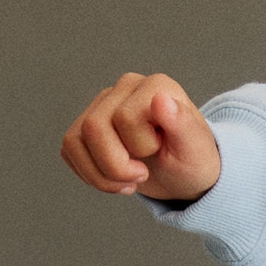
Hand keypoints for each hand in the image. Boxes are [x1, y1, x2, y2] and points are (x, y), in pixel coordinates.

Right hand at [60, 71, 222, 203]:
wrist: (183, 175)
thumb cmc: (193, 161)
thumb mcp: (196, 150)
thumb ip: (183, 124)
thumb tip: (161, 99)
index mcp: (156, 86)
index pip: (124, 118)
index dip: (141, 146)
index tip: (162, 149)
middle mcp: (125, 87)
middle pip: (94, 127)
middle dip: (116, 166)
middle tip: (142, 174)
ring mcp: (102, 104)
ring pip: (74, 140)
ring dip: (101, 175)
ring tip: (129, 179)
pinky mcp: (86, 125)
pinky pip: (69, 149)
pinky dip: (89, 174)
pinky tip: (114, 177)